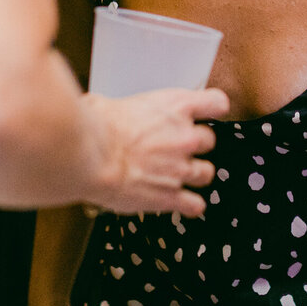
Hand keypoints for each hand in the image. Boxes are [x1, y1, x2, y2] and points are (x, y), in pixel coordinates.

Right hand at [84, 88, 228, 218]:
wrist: (90, 156)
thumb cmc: (97, 126)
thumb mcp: (113, 101)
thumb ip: (121, 107)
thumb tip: (103, 108)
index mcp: (176, 106)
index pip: (217, 103)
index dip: (213, 109)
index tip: (207, 113)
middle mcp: (185, 137)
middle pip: (210, 141)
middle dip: (196, 145)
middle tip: (177, 148)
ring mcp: (181, 168)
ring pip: (207, 173)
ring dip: (195, 174)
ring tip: (178, 175)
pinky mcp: (171, 196)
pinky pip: (195, 204)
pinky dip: (190, 205)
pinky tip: (182, 202)